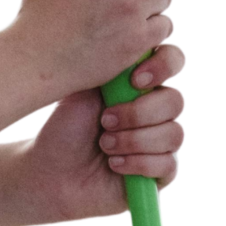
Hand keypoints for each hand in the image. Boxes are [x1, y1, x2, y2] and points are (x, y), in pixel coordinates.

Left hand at [20, 39, 188, 224]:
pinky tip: (114, 164)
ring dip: (134, 140)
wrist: (49, 173)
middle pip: (176, 101)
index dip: (163, 65)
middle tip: (105, 121)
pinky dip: (139, 163)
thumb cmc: (64, 129)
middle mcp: (155, 111)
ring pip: (174, 134)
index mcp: (140, 84)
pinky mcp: (160, 174)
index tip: (134, 81)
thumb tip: (140, 51)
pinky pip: (168, 165)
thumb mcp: (83, 91)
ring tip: (104, 145)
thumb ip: (115, 70)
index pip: (172, 60)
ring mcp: (160, 142)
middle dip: (139, 113)